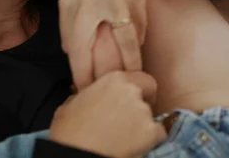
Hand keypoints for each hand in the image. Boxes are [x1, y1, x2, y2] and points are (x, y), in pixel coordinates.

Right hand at [49, 71, 165, 157]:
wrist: (76, 152)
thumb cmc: (69, 132)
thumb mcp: (71, 104)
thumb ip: (88, 95)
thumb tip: (89, 98)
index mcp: (112, 79)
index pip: (139, 78)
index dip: (136, 89)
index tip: (130, 99)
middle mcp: (131, 91)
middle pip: (148, 93)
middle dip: (142, 104)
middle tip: (129, 119)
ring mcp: (142, 111)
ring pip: (152, 115)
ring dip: (143, 124)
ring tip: (126, 137)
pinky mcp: (150, 132)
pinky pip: (159, 134)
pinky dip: (151, 140)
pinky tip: (134, 145)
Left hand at [59, 0, 161, 88]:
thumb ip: (72, 16)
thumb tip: (71, 50)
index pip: (69, 42)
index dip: (76, 67)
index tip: (81, 84)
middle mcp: (85, 1)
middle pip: (83, 48)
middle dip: (89, 75)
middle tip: (95, 92)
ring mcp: (110, 1)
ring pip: (117, 46)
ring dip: (123, 66)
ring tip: (125, 81)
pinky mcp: (132, 2)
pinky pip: (135, 33)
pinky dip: (136, 47)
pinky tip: (137, 57)